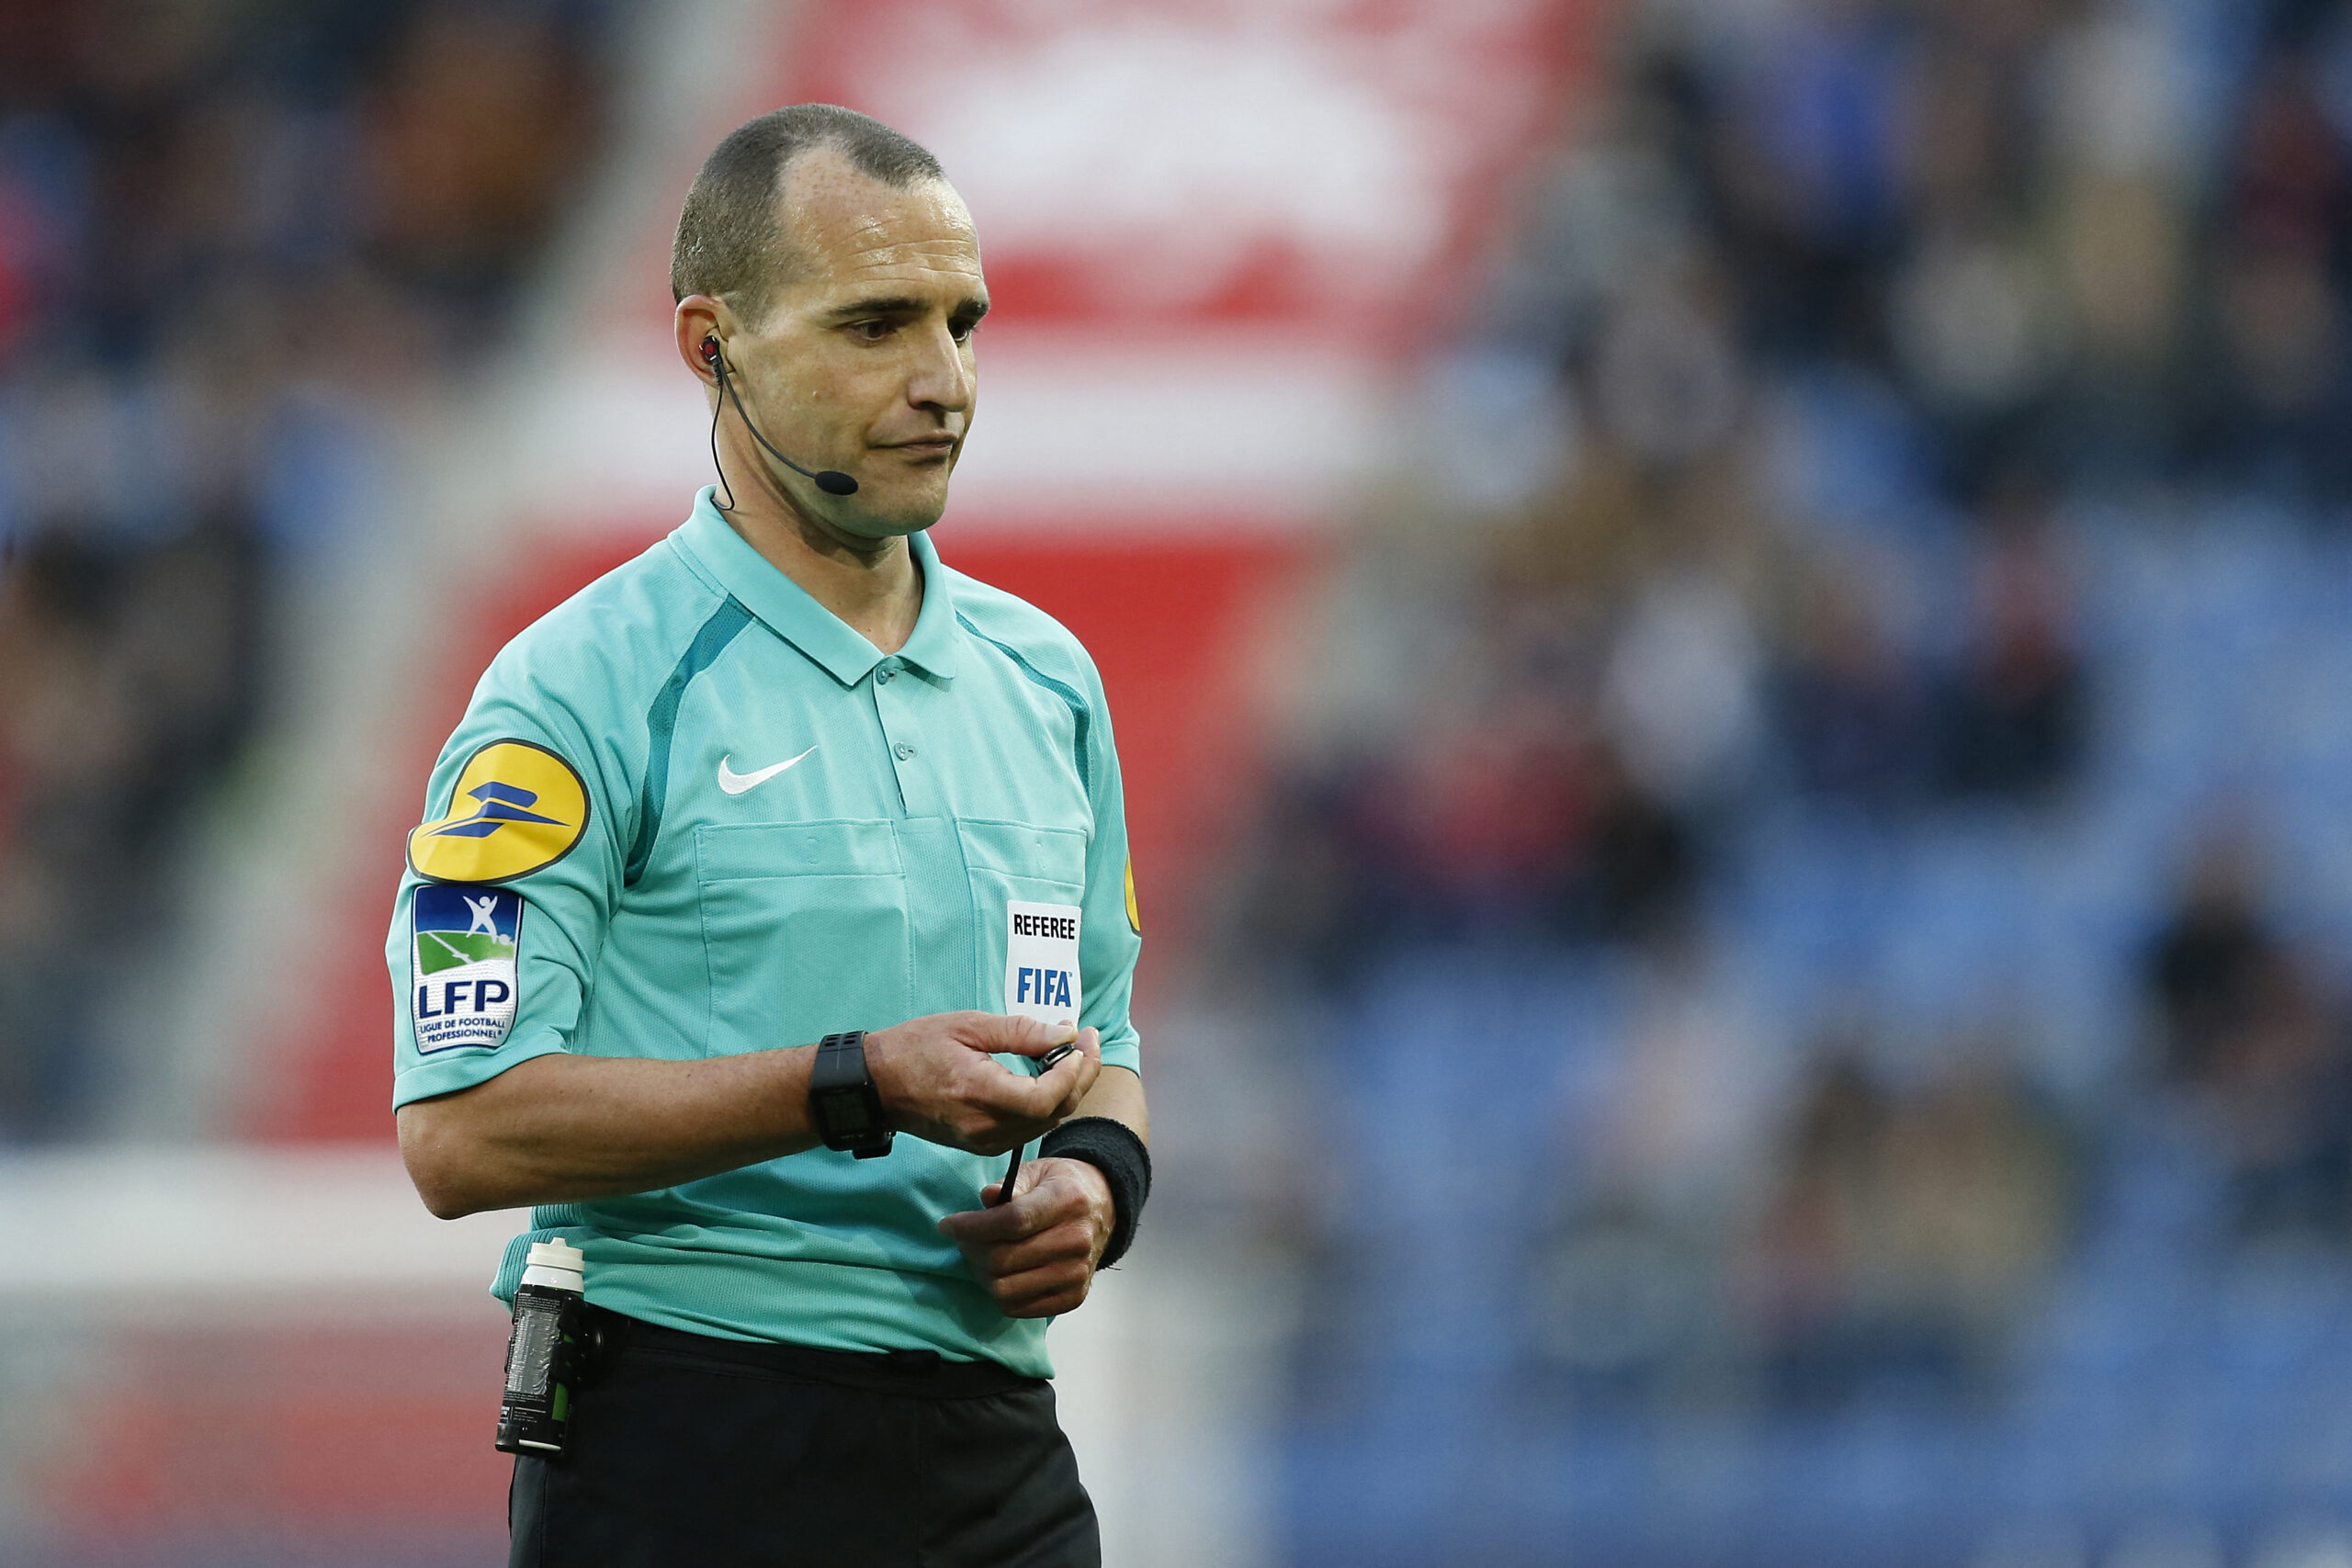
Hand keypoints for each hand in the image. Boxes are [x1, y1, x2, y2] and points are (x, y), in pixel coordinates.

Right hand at [862, 1012, 1099, 1154]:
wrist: (877, 1085)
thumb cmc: (917, 1047)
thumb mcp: (969, 1025)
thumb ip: (1021, 1031)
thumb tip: (1066, 1034)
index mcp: (979, 1093)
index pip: (1044, 1099)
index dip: (1072, 1073)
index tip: (1079, 1041)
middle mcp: (985, 1127)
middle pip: (1053, 1113)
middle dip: (1080, 1077)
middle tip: (1089, 1040)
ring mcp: (984, 1141)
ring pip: (1045, 1124)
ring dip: (1067, 1091)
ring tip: (1074, 1053)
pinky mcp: (982, 1145)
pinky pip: (1028, 1129)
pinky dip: (1047, 1104)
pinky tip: (1049, 1076)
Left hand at [937, 1156, 1115, 1317]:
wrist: (1103, 1209)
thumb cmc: (1061, 1187)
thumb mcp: (1037, 1171)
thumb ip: (1010, 1184)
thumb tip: (986, 1198)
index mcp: (1068, 1201)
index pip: (1012, 1221)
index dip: (972, 1226)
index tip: (947, 1225)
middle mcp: (1077, 1240)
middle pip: (1003, 1259)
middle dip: (970, 1250)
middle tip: (962, 1239)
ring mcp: (1077, 1274)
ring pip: (1006, 1289)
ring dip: (981, 1274)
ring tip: (979, 1255)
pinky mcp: (1073, 1297)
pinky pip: (1017, 1308)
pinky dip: (998, 1293)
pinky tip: (999, 1273)